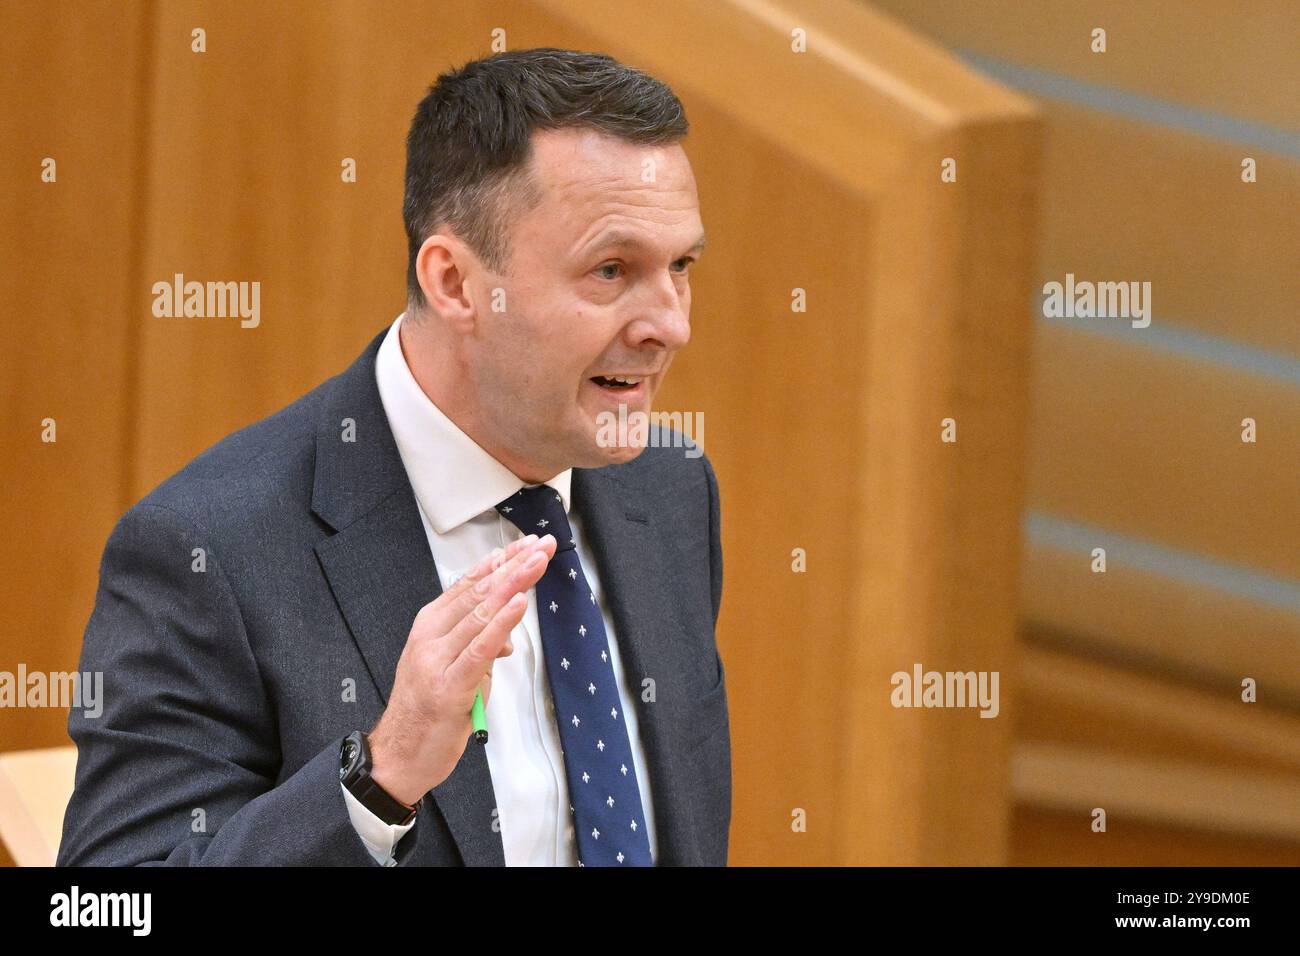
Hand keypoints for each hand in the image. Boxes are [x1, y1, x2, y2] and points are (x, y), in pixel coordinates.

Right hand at [368, 532, 556, 804]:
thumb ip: (480, 646)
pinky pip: (479, 649)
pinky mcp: (449, 687)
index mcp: (429, 626)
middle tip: (542, 545)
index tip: (528, 545)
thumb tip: (508, 636)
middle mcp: (430, 636)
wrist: (398, 755)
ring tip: (537, 563)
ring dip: (513, 584)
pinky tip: (518, 604)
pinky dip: (501, 624)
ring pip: (480, 613)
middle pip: (479, 592)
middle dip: (514, 565)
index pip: (470, 584)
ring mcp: (437, 660)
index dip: (502, 562)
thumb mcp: (453, 669)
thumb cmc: (425, 711)